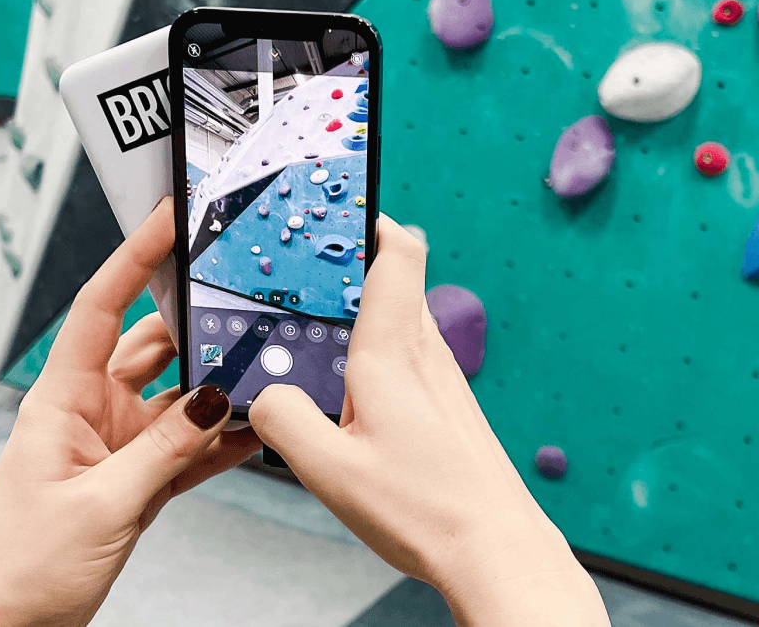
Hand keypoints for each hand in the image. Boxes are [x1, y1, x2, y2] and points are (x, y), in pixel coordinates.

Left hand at [0, 198, 261, 626]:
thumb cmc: (20, 565)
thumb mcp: (103, 502)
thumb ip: (168, 447)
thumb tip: (219, 397)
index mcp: (63, 400)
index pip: (102, 309)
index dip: (135, 258)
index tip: (170, 218)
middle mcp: (92, 412)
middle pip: (153, 346)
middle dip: (195, 323)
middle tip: (243, 301)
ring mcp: (117, 445)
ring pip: (179, 397)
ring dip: (216, 389)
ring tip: (263, 373)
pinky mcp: (136, 480)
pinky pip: (187, 446)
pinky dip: (219, 441)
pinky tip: (253, 433)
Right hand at [249, 216, 609, 626]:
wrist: (495, 550)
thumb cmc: (425, 510)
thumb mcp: (327, 468)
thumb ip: (281, 419)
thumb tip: (262, 395)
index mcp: (394, 352)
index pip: (398, 252)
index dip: (370, 220)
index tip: (337, 209)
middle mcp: (425, 355)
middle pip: (395, 282)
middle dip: (349, 271)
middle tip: (302, 279)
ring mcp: (443, 380)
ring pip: (401, 322)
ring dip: (362, 317)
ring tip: (315, 339)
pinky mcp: (449, 407)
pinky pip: (409, 360)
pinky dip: (376, 357)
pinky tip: (349, 396)